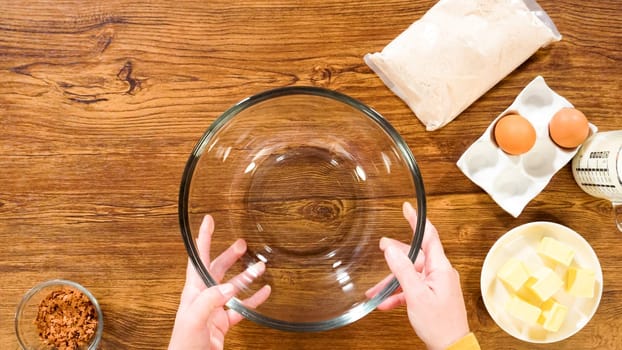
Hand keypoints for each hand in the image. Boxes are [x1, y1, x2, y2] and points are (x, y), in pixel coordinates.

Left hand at [169, 215, 270, 349]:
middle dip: (229, 255)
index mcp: (193, 291)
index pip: (198, 259)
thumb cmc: (184, 345)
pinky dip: (254, 298)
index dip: (203, 239)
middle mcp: (204, 297)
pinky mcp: (224, 323)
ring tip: (260, 266)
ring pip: (233, 287)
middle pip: (217, 268)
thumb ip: (210, 301)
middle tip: (242, 243)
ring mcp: (215, 309)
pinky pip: (242, 307)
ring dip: (246, 276)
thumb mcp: (193, 318)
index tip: (208, 221)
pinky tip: (264, 292)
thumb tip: (228, 287)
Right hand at [367, 202, 469, 349]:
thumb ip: (402, 270)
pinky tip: (385, 302)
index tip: (407, 208)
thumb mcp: (416, 295)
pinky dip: (398, 294)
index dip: (417, 220)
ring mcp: (436, 285)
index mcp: (440, 268)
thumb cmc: (439, 324)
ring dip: (392, 281)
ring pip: (410, 274)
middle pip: (416, 255)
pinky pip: (412, 289)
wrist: (451, 347)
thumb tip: (391, 249)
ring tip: (375, 288)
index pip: (429, 236)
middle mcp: (440, 273)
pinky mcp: (432, 296)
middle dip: (397, 253)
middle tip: (381, 246)